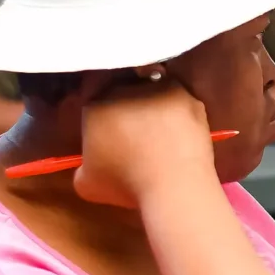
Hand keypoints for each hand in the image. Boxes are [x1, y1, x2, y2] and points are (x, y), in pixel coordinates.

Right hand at [72, 82, 220, 209]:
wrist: (172, 185)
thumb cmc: (125, 185)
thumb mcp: (87, 184)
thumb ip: (83, 168)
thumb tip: (89, 168)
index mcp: (96, 103)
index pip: (95, 97)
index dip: (103, 114)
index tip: (110, 132)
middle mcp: (127, 88)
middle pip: (125, 90)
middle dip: (128, 107)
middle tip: (136, 132)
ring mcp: (162, 90)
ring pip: (155, 90)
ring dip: (155, 105)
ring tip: (161, 132)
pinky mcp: (190, 99)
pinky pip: (181, 103)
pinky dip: (181, 116)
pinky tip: (182, 134)